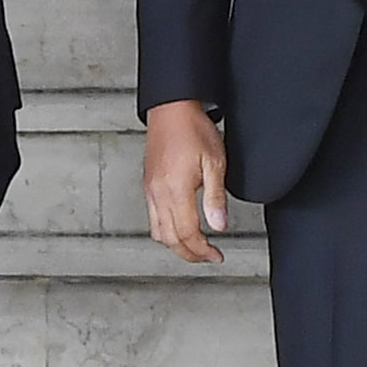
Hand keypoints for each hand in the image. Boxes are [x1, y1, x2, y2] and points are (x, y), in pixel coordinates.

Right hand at [144, 99, 229, 264]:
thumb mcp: (214, 163)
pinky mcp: (148, 184)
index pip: (188, 233)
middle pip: (170, 239)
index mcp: (175, 190)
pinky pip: (152, 217)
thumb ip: (215, 198)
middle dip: (189, 253)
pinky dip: (165, 231)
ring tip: (194, 248)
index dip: (203, 250)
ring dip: (175, 245)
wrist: (172, 109)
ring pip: (157, 232)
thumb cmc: (193, 129)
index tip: (216, 255)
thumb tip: (219, 226)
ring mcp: (150, 189)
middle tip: (207, 257)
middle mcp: (158, 193)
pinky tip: (178, 228)